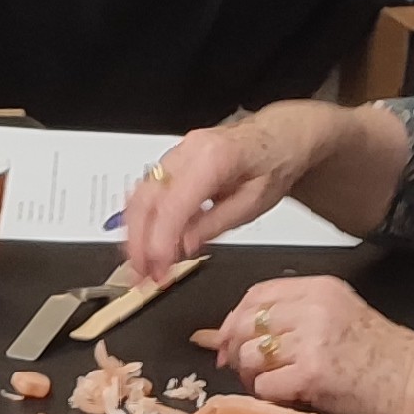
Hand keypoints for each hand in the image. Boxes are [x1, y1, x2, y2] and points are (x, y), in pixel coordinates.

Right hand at [118, 111, 326, 286]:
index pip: (173, 206)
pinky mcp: (171, 163)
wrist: (278, 137)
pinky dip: (140, 221)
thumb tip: (182, 248)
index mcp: (214, 158)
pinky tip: (144, 244)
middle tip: (142, 276)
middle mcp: (189, 150)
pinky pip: (145, 191)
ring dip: (135, 235)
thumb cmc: (271, 163)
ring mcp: (177, 154)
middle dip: (139, 244)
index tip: (157, 270)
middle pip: (147, 200)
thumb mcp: (252, 204)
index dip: (160, 243)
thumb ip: (213, 226)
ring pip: (139, 195)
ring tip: (142, 266)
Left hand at [196, 273, 413, 413]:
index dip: (233, 319)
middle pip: (247, 324)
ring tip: (272, 386)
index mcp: (319, 288)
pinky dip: (267, 397)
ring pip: (251, 355)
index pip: (256, 294)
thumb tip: (231, 331)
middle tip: (245, 372)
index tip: (225, 342)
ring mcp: (312, 339)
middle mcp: (313, 307)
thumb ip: (293, 316)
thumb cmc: (376, 355)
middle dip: (235, 352)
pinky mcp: (311, 373)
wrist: (411, 380)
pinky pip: (264, 385)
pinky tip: (285, 398)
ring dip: (251, 378)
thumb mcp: (338, 315)